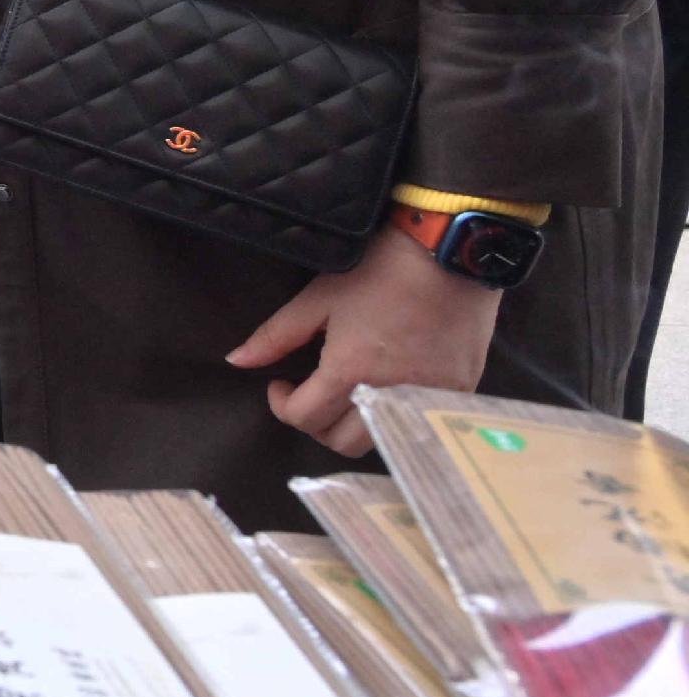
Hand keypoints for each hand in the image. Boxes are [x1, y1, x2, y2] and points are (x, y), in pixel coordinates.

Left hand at [225, 226, 505, 456]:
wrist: (450, 254)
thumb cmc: (379, 271)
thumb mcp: (319, 298)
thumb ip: (275, 335)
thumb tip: (236, 361)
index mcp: (351, 373)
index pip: (305, 419)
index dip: (281, 405)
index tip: (279, 383)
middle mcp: (391, 396)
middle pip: (343, 443)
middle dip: (316, 424)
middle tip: (310, 393)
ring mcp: (429, 398)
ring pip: (382, 441)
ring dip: (355, 426)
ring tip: (347, 392)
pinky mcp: (461, 393)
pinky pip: (419, 424)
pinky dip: (395, 417)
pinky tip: (386, 390)